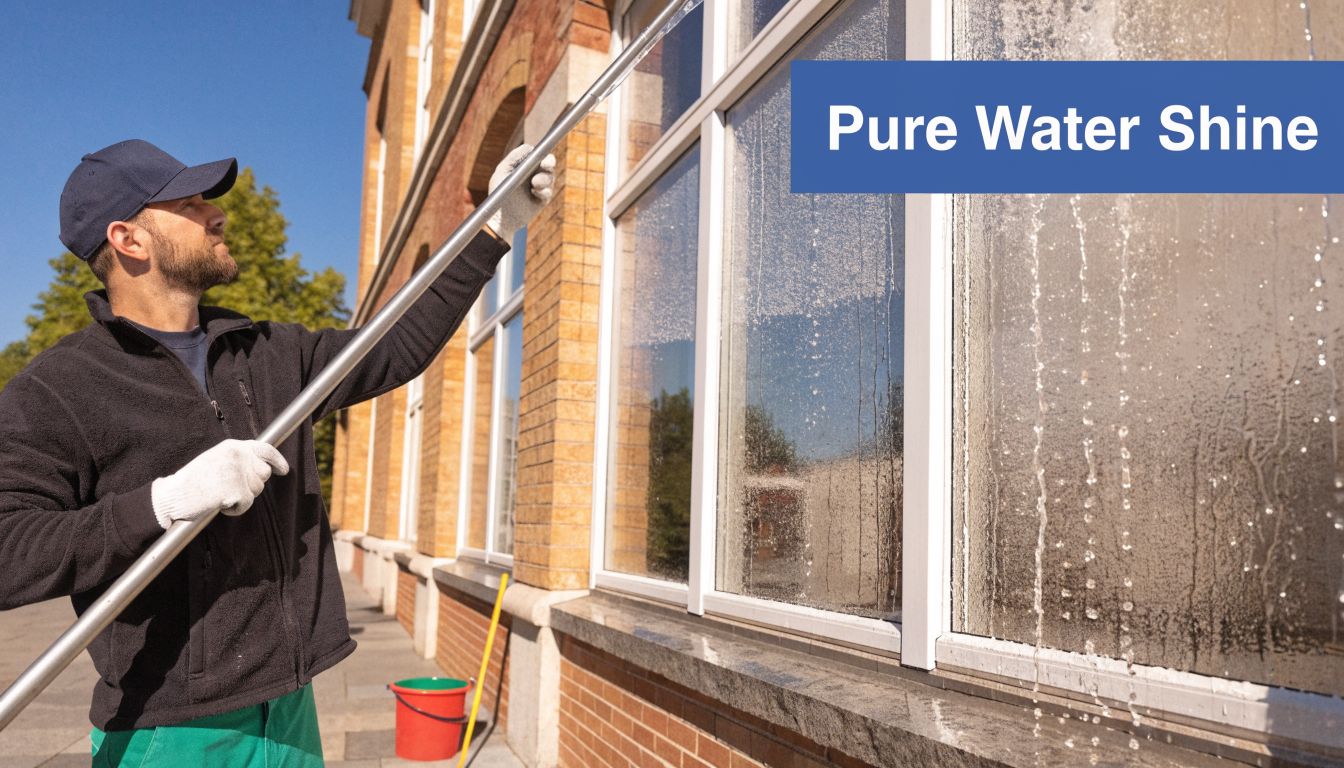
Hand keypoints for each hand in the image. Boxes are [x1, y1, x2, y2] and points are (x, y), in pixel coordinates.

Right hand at [150, 439, 289, 529]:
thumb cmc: (193, 481)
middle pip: (263, 474)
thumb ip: (238, 460)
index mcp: (233, 446)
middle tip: (229, 489)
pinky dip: (234, 509)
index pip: (265, 450)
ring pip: (256, 491)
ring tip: (219, 494)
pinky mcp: (237, 490)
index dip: (277, 461)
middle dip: (251, 485)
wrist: (173, 494)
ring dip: (241, 497)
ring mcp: (238, 472)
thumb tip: (263, 467)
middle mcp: (239, 456)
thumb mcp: (217, 460)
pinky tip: (218, 504)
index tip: (283, 470)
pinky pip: (246, 504)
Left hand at [487, 144, 555, 236]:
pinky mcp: (543, 199)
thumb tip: (529, 147)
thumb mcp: (502, 172)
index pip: (537, 155)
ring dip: (543, 179)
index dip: (542, 154)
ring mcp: (539, 186)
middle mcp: (533, 173)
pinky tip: (534, 193)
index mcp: (524, 165)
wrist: (501, 217)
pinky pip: (548, 191)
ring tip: (534, 185)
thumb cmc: (498, 193)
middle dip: (549, 163)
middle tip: (545, 166)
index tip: (540, 155)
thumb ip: (514, 157)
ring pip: (550, 177)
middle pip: (548, 163)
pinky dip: (543, 191)